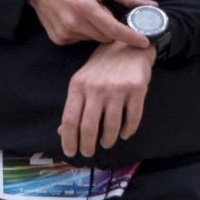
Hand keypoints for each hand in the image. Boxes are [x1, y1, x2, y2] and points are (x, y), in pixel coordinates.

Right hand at [27, 0, 150, 47]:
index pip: (114, 29)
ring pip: (94, 40)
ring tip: (88, 14)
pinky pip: (80, 40)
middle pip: (106, 37)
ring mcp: (64, 32)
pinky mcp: (58, 38)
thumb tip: (152, 6)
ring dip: (97, 30)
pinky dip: (84, 32)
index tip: (144, 41)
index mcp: (85, 6)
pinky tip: (77, 19)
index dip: (131, 36)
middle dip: (112, 29)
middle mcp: (73, 22)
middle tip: (107, 14)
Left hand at [59, 41, 155, 157]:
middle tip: (88, 153)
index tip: (71, 152)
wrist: (128, 46)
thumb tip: (62, 131)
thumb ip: (74, 105)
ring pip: (111, 125)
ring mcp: (117, 89)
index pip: (70, 119)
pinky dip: (128, 130)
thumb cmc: (101, 67)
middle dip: (87, 145)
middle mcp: (96, 88)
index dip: (69, 139)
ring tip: (106, 143)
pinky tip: (124, 134)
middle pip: (88, 126)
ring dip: (108, 139)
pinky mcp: (137, 90)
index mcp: (78, 86)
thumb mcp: (82, 82)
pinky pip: (132, 118)